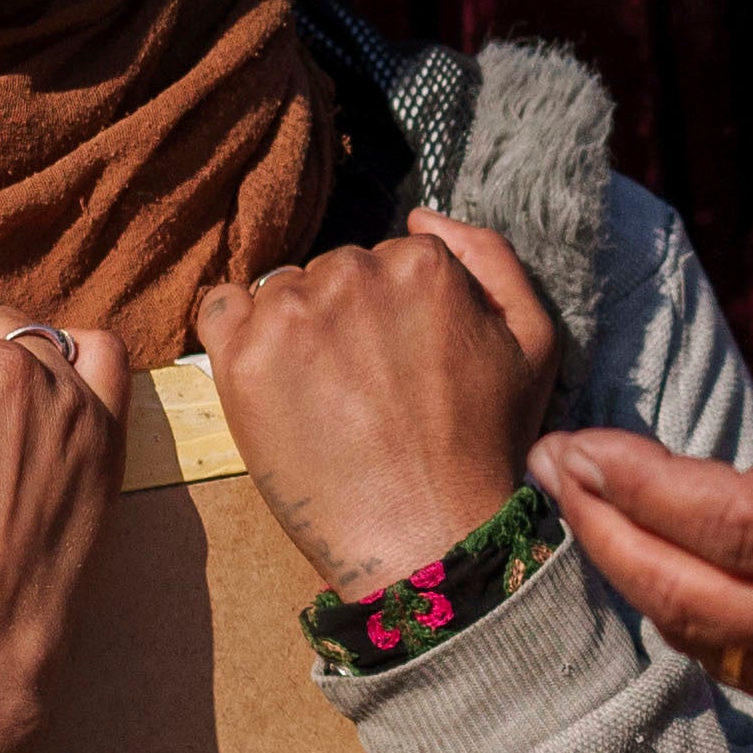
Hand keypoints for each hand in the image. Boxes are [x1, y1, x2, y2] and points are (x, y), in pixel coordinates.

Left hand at [200, 210, 566, 597]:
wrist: (425, 537)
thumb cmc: (482, 448)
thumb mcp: (534, 341)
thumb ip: (490, 256)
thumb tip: (422, 215)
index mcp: (421, 262)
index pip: (390, 260)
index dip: (396, 314)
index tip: (402, 365)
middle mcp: (353, 273)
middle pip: (334, 271)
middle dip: (345, 317)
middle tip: (366, 390)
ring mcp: (291, 312)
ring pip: (281, 290)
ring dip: (296, 328)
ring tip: (325, 397)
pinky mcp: (242, 357)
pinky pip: (219, 310)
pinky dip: (235, 334)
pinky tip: (269, 379)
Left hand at [541, 306, 752, 734]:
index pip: (738, 524)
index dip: (642, 487)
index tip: (578, 440)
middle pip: (694, 599)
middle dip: (606, 535)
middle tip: (549, 467)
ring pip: (710, 644)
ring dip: (636, 580)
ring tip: (587, 509)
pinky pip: (751, 668)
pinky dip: (689, 619)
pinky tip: (663, 568)